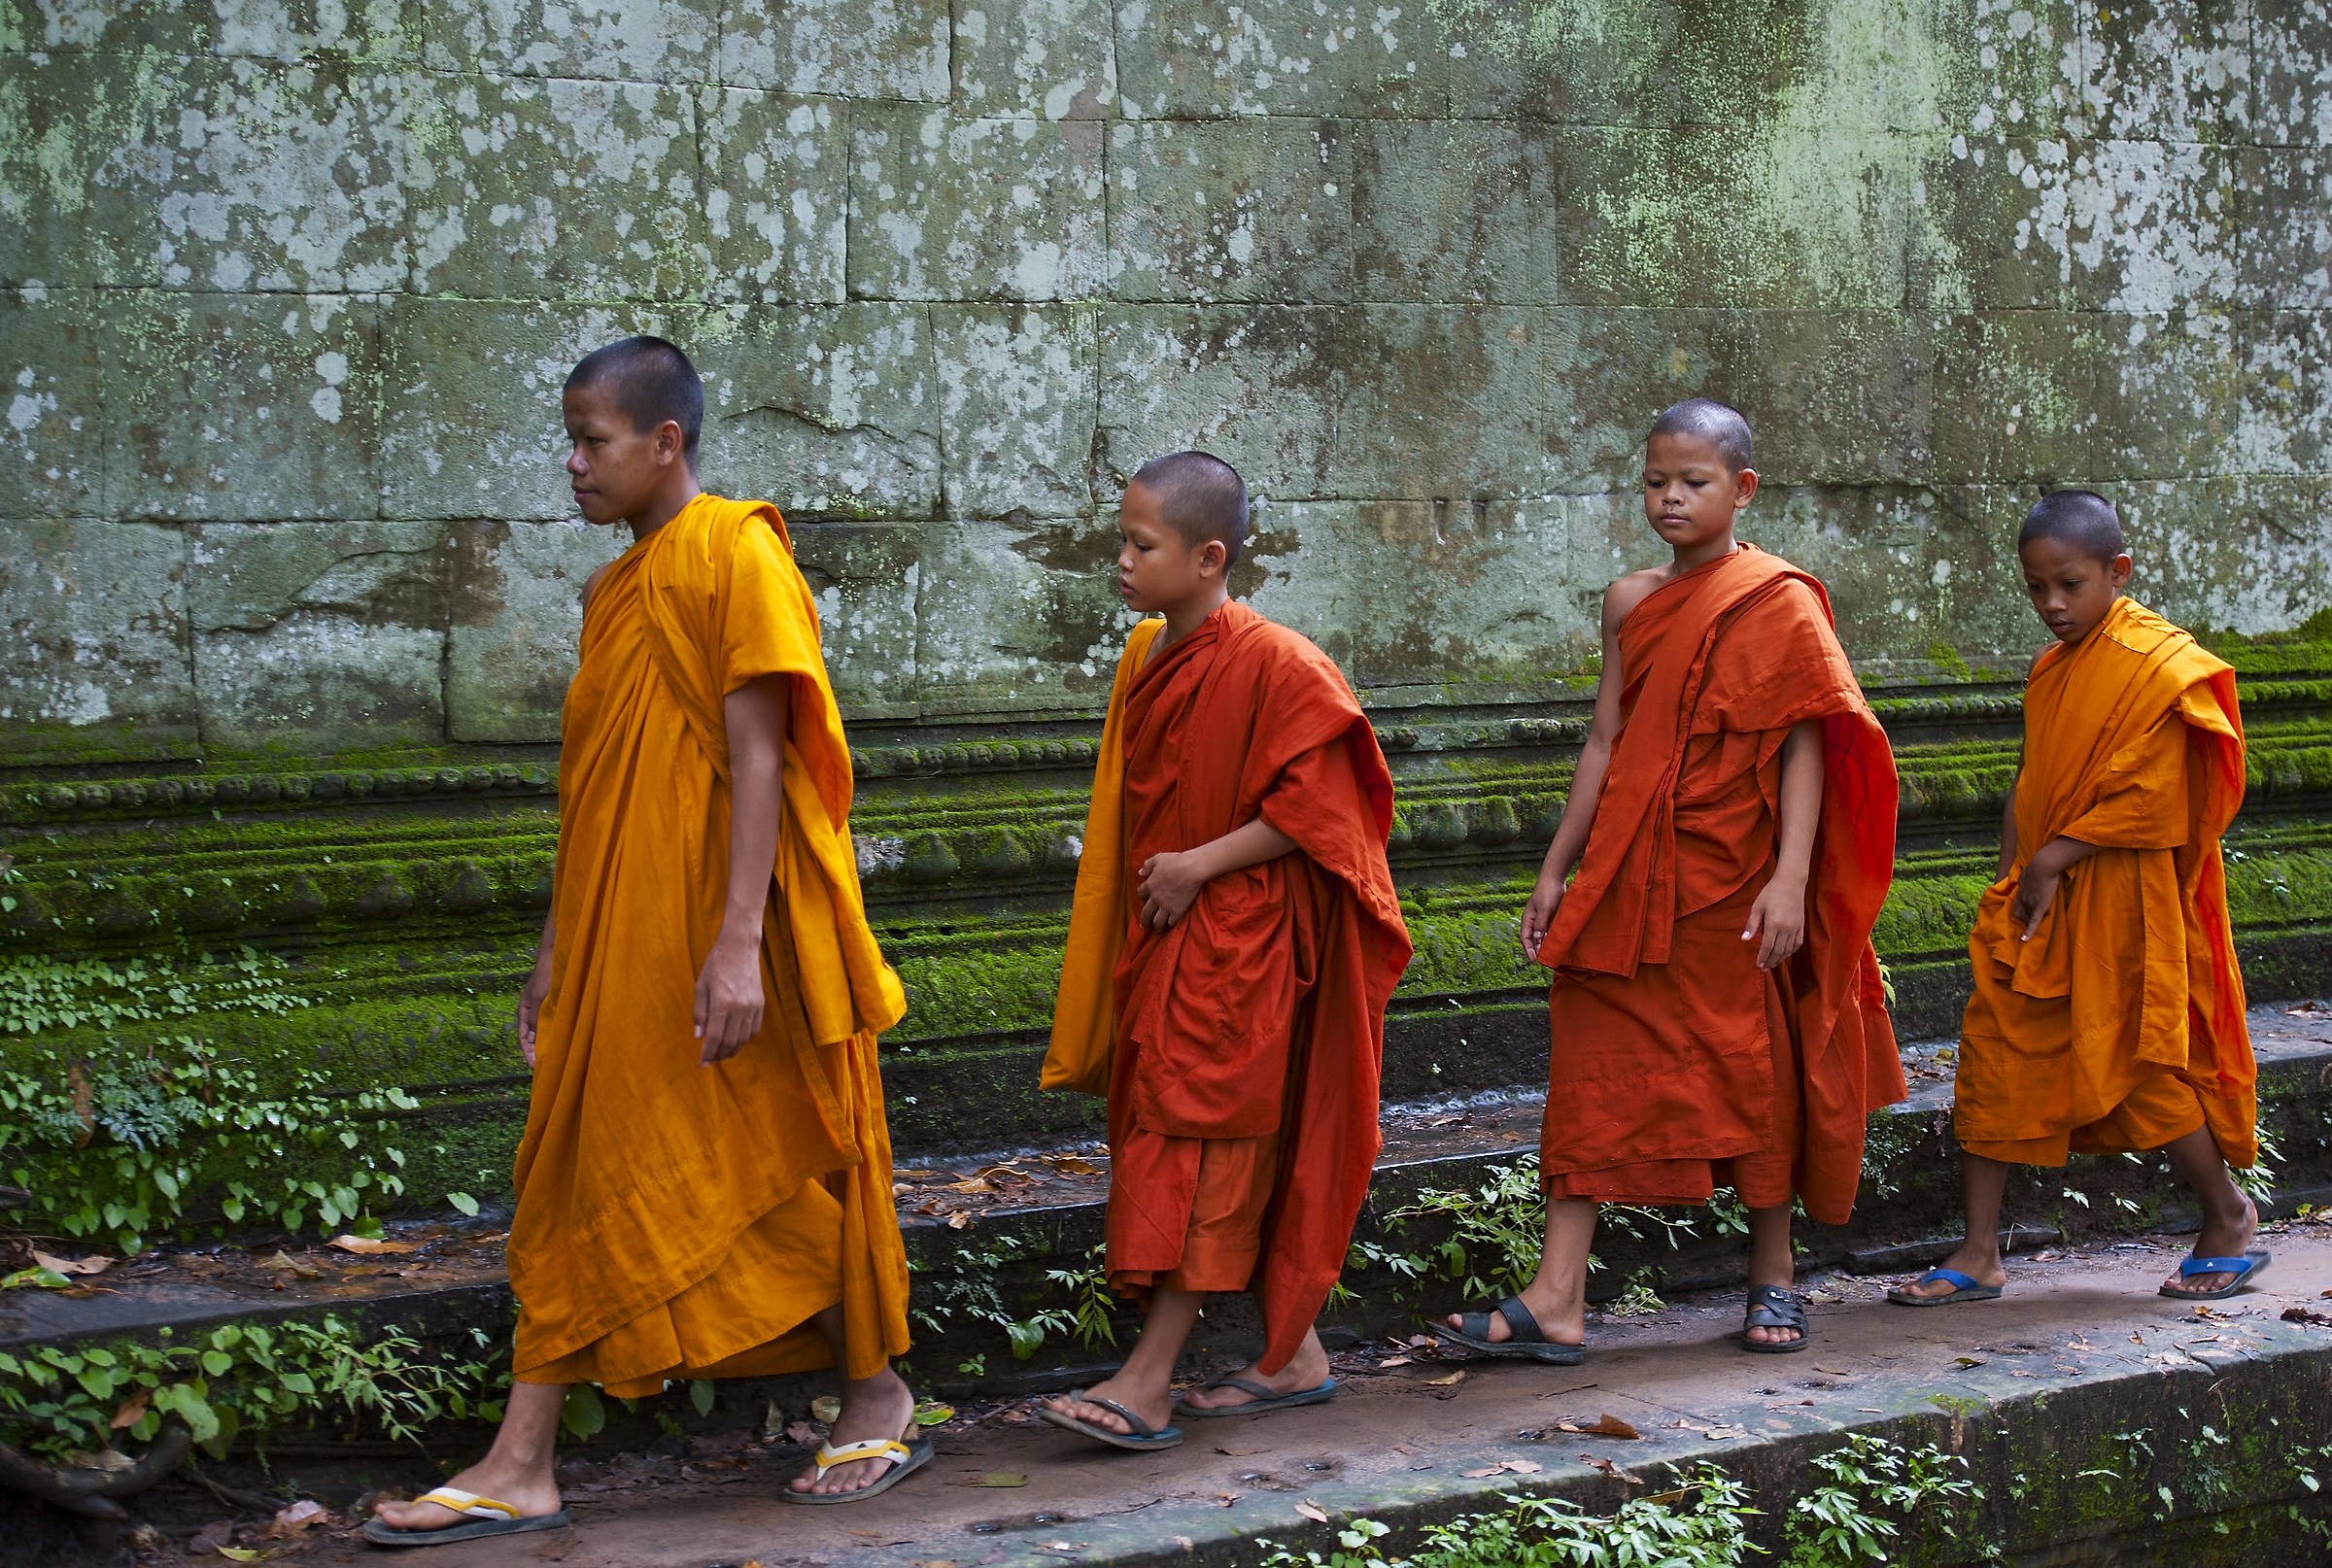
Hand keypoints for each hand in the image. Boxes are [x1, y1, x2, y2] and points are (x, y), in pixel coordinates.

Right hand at [516, 948, 552, 1067]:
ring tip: (552, 1058)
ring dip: (544, 1044)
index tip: (534, 1066)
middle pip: (531, 1037)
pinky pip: (550, 1023)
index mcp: (523, 1010)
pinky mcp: (552, 1005)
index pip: (523, 1037)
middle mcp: (531, 1011)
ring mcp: (542, 1008)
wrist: (555, 956)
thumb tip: (533, 1038)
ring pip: (541, 1031)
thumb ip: (536, 1017)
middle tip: (543, 1067)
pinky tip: (560, 1041)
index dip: (527, 1052)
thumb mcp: (539, 998)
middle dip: (535, 1052)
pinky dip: (552, 1034)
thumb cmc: (546, 975)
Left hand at [693, 929, 765, 1064]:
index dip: (707, 1054)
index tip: (702, 1064)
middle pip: (729, 1041)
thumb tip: (699, 1036)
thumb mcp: (701, 986)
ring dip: (732, 1049)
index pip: (714, 1037)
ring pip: (743, 1038)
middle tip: (711, 1060)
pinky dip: (744, 1039)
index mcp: (721, 1003)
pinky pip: (754, 1029)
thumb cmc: (716, 963)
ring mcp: (752, 1007)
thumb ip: (700, 1012)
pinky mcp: (760, 1004)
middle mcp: (739, 1008)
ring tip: (722, 1053)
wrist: (740, 947)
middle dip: (719, 1054)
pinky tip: (736, 1040)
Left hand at [1135, 850, 1207, 929]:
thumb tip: (1140, 872)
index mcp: (1150, 885)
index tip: (1143, 900)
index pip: (1141, 893)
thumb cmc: (1175, 861)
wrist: (1190, 870)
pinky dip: (1170, 923)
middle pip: (1146, 912)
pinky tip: (1170, 925)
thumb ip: (1147, 865)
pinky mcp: (1177, 911)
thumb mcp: (1158, 858)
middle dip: (1144, 921)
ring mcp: (1166, 906)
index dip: (1141, 897)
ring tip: (1157, 930)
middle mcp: (1155, 898)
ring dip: (1156, 926)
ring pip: (1158, 921)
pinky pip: (1171, 921)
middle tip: (1144, 926)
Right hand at [1520, 875, 1564, 958]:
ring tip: (1550, 955)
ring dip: (1544, 945)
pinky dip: (1551, 938)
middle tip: (1544, 961)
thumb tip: (1537, 939)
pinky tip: (1556, 944)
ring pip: (1541, 936)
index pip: (1525, 938)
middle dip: (1536, 950)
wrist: (1555, 878)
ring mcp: (1542, 919)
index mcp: (1528, 919)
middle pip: (1532, 939)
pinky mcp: (1550, 917)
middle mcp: (1533, 921)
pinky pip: (1549, 931)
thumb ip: (1541, 924)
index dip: (1529, 950)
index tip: (1534, 960)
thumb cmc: (1548, 892)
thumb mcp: (1545, 908)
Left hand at [1742, 872, 1807, 969]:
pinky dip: (1791, 951)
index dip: (1763, 957)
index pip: (1768, 946)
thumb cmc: (1770, 893)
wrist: (1791, 883)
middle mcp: (1786, 929)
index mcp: (1774, 924)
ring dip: (1780, 958)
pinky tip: (1785, 954)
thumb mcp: (1757, 907)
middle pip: (1778, 950)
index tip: (1758, 964)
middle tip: (1764, 968)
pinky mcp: (1802, 925)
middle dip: (1771, 961)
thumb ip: (1752, 924)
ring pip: (1788, 949)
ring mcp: (1796, 928)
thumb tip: (1744, 939)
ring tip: (1773, 963)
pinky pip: (1798, 943)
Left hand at [2009, 857, 2063, 939]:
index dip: (2017, 911)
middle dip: (2021, 919)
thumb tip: (2025, 875)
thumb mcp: (2027, 872)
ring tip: (2026, 935)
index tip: (2018, 917)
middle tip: (2023, 927)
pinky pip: (2033, 922)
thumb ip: (2025, 877)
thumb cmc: (2038, 865)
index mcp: (2020, 890)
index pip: (2016, 905)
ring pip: (2026, 918)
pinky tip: (2025, 939)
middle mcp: (2022, 898)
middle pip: (2019, 913)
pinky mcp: (2039, 907)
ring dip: (2027, 924)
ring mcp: (2030, 903)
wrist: (2043, 865)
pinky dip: (2029, 931)